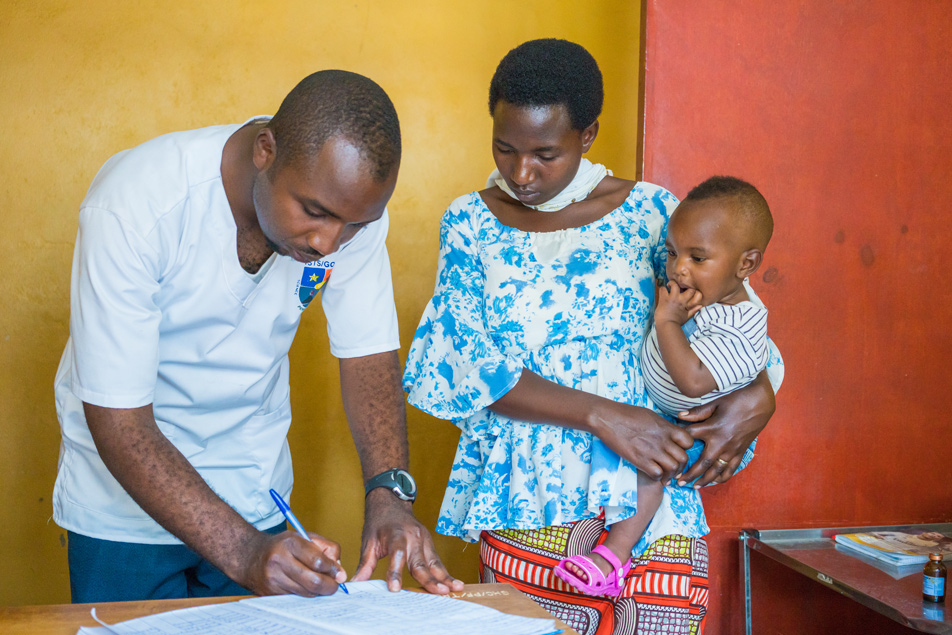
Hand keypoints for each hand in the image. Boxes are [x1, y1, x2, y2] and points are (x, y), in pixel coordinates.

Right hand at [239, 530, 345, 595]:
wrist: (250, 556)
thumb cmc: (283, 546)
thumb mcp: (305, 537)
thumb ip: (326, 548)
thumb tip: (339, 569)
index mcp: (291, 543)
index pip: (318, 561)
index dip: (333, 569)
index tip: (340, 573)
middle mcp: (280, 560)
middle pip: (313, 581)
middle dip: (329, 586)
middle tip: (335, 585)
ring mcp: (273, 578)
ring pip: (306, 592)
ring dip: (318, 592)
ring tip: (322, 585)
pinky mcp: (270, 592)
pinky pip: (295, 598)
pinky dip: (305, 594)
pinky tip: (307, 587)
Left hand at [352, 489, 463, 593]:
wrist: (391, 503)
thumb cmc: (379, 524)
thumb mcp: (369, 542)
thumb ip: (365, 565)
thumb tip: (355, 584)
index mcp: (396, 534)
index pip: (397, 555)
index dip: (395, 572)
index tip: (395, 589)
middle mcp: (413, 537)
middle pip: (420, 561)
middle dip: (430, 579)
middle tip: (438, 593)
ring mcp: (424, 539)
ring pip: (434, 562)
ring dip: (444, 577)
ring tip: (454, 589)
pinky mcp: (430, 544)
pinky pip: (437, 561)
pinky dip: (445, 574)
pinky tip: (454, 585)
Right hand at [589, 400, 694, 483]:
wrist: (607, 417)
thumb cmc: (626, 413)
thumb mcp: (650, 415)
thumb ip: (663, 426)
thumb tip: (670, 434)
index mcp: (666, 427)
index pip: (689, 442)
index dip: (686, 449)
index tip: (679, 451)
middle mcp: (662, 439)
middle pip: (683, 458)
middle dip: (681, 466)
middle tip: (675, 469)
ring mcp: (651, 450)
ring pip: (673, 468)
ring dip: (671, 475)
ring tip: (666, 476)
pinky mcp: (639, 460)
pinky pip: (657, 474)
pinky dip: (658, 477)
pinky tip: (654, 475)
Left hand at [655, 281, 702, 325]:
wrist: (666, 326)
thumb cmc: (677, 322)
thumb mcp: (687, 316)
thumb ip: (693, 310)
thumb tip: (701, 305)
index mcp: (687, 304)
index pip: (695, 293)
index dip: (692, 290)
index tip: (687, 290)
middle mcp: (681, 299)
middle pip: (687, 288)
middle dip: (684, 285)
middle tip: (678, 286)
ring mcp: (672, 298)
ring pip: (674, 285)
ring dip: (671, 283)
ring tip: (669, 285)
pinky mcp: (664, 299)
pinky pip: (663, 289)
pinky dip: (662, 289)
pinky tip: (663, 291)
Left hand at [676, 372, 774, 486]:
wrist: (760, 403)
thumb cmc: (736, 400)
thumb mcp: (715, 403)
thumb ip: (697, 412)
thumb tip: (679, 416)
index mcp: (712, 429)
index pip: (690, 437)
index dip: (679, 443)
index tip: (669, 450)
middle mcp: (721, 443)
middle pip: (702, 463)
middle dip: (690, 474)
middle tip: (678, 482)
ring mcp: (732, 450)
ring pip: (717, 470)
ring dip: (705, 480)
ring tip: (694, 487)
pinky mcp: (741, 452)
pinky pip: (731, 469)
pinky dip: (723, 477)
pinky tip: (715, 482)